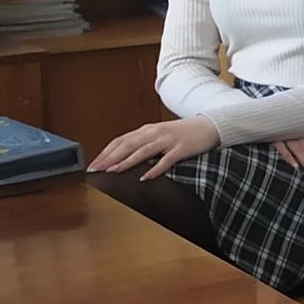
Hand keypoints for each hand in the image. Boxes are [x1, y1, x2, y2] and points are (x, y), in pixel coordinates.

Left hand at [89, 116, 219, 179]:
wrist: (209, 126)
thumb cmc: (183, 133)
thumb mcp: (160, 135)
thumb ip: (143, 143)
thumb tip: (123, 157)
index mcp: (147, 130)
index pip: (121, 140)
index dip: (106, 152)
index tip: (93, 164)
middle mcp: (154, 133)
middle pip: (127, 145)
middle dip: (110, 158)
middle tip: (96, 169)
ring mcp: (168, 140)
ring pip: (142, 151)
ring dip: (126, 161)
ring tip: (113, 171)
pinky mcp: (181, 149)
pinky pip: (166, 160)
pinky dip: (154, 169)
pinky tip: (145, 177)